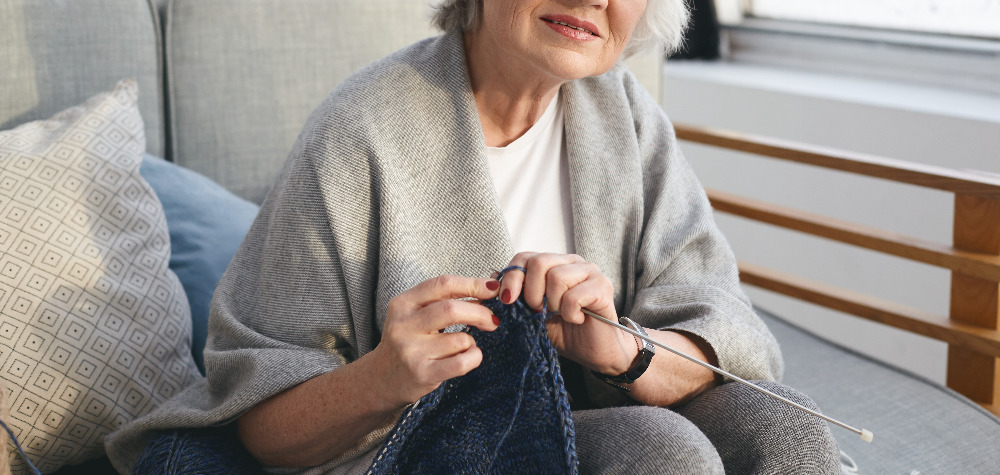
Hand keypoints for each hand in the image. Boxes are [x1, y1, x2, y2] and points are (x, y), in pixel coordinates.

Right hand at [371, 275, 500, 405]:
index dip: (472, 284)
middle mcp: (403, 325)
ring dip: (472, 341)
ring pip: (460, 339)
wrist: (382, 379)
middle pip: (451, 310)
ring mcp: (411, 351)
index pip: (443, 284)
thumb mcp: (417, 314)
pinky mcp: (423, 374)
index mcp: (403, 303)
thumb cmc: (409, 341)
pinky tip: (469, 357)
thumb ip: (445, 299)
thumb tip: (489, 287)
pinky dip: (474, 357)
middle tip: (492, 320)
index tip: (492, 289)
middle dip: (480, 313)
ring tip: (466, 345)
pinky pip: (462, 362)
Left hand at [497, 253, 637, 375]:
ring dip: (552, 304)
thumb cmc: (564, 332)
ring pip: (556, 277)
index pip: (525, 257)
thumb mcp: (531, 316)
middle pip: (539, 262)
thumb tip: (488, 286)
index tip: (507, 300)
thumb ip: (514, 299)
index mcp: (553, 264)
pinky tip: (576, 319)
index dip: (512, 277)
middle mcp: (571, 262)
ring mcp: (589, 271)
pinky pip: (574, 295)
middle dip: (531, 292)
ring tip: (560, 315)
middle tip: (539, 312)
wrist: (595, 352)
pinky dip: (570, 312)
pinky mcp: (602, 286)